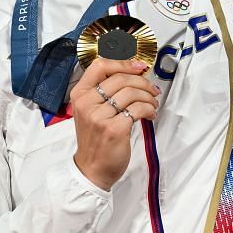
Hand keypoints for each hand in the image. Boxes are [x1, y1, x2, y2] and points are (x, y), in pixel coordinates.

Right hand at [70, 58, 157, 190]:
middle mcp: (87, 103)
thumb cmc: (95, 139)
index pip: (100, 66)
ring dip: (148, 96)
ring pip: (132, 93)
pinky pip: (138, 109)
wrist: (92, 169)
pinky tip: (150, 114)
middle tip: (152, 90)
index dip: (123, 63)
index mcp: (80, 94)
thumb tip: (133, 73)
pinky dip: (150, 109)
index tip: (139, 67)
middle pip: (121, 78)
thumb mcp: (91, 111)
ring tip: (152, 103)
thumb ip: (104, 92)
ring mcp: (99, 116)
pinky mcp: (114, 129)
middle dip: (143, 82)